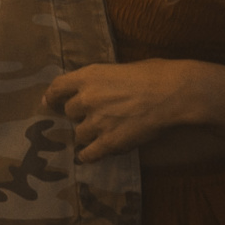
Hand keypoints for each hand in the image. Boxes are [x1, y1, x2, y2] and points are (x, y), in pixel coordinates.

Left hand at [42, 58, 206, 160]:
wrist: (174, 94)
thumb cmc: (156, 75)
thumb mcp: (122, 68)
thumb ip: (104, 80)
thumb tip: (101, 87)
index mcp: (88, 76)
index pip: (57, 87)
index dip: (52, 97)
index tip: (50, 103)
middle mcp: (86, 98)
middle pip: (70, 113)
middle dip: (80, 115)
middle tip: (93, 117)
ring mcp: (97, 121)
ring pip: (79, 134)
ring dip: (88, 134)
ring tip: (100, 134)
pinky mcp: (109, 141)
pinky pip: (89, 153)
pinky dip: (88, 156)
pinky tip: (88, 156)